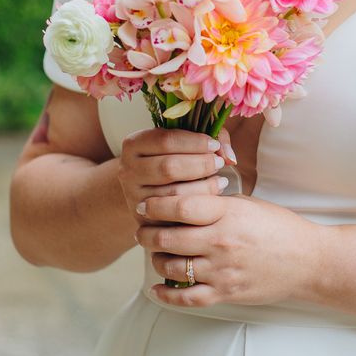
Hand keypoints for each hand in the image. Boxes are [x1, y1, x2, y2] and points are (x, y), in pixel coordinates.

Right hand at [117, 128, 236, 224]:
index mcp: (134, 144)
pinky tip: (213, 197)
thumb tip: (228, 156)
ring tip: (220, 180)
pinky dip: (198, 205)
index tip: (214, 144)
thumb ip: (212, 136)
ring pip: (173, 193)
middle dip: (199, 165)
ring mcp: (133, 196)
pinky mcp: (144, 219)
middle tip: (219, 163)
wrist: (149, 187)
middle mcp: (127, 170)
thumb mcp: (187, 139)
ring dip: (203, 186)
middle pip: (168, 167)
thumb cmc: (175, 155)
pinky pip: (175, 214)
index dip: (194, 142)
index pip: (165, 140)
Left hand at [136, 194, 321, 306]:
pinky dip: (166, 294)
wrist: (307, 260)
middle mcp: (221, 241)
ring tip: (155, 252)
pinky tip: (157, 287)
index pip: (180, 206)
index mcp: (227, 213)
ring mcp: (222, 269)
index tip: (145, 205)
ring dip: (156, 259)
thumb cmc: (279, 227)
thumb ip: (216, 202)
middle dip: (147, 233)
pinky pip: (186, 298)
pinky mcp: (225, 292)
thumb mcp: (248, 203)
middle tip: (142, 229)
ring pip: (171, 267)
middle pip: (168, 237)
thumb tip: (183, 199)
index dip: (156, 205)